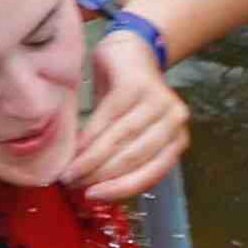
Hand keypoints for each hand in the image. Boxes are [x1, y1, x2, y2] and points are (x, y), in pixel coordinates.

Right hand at [72, 24, 188, 203]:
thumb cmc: (129, 98)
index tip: (93, 198)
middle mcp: (174, 120)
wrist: (131, 49)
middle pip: (134, 158)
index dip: (120, 188)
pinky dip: (88, 137)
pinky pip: (108, 118)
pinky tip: (74, 148)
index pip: (152, 173)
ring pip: (120, 140)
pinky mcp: (135, 85)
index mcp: (178, 138)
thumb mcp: (132, 131)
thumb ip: (123, 157)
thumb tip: (92, 189)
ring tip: (69, 172)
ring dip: (91, 160)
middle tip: (73, 185)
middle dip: (100, 176)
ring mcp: (157, 101)